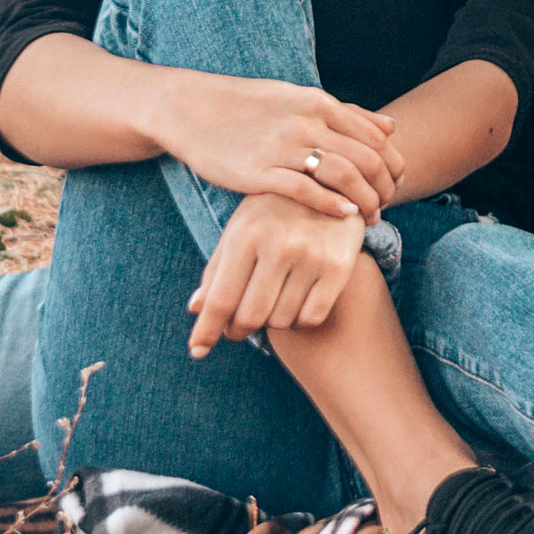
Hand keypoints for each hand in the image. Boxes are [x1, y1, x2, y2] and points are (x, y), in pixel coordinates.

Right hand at [154, 71, 402, 220]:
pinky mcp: (260, 172)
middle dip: (384, 187)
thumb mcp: (300, 100)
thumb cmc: (251, 108)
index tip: (395, 184)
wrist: (193, 110)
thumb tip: (391, 127)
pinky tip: (344, 215)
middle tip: (387, 205)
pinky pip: (307, 191)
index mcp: (319, 103)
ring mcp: (283, 147)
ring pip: (343, 176)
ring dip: (364, 200)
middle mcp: (306, 122)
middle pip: (366, 159)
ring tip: (369, 216)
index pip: (375, 138)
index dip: (393, 165)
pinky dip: (332, 204)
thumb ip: (347, 114)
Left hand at [187, 193, 367, 354]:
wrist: (330, 182)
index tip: (197, 352)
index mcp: (246, 234)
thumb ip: (216, 269)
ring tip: (271, 301)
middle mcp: (279, 245)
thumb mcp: (240, 229)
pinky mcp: (339, 266)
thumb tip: (195, 309)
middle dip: (238, 330)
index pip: (221, 298)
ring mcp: (311, 256)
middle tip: (236, 328)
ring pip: (280, 320)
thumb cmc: (273, 210)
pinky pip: (311, 317)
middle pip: (250, 316)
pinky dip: (299, 320)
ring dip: (270, 321)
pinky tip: (296, 302)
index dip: (206, 330)